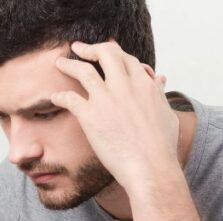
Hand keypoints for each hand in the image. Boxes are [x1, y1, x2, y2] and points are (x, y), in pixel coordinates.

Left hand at [51, 41, 179, 197]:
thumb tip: (159, 80)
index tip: (104, 52)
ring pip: (84, 71)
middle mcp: (126, 86)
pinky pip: (69, 98)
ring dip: (69, 64)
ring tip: (59, 63)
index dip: (114, 53)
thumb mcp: (168, 115)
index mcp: (144, 85)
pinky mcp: (91, 116)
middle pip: (106, 55)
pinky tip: (54, 97)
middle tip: (79, 49)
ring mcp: (107, 99)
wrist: (151, 168)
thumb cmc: (161, 148)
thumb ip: (160, 94)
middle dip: (91, 49)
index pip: (127, 59)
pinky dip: (60, 96)